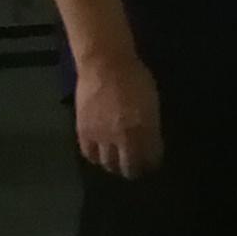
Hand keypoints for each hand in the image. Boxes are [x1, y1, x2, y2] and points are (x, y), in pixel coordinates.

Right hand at [74, 50, 161, 179]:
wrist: (104, 64)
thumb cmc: (135, 78)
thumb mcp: (151, 102)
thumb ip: (151, 124)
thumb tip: (151, 141)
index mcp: (144, 128)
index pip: (150, 157)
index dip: (152, 163)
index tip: (153, 164)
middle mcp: (122, 136)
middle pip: (128, 167)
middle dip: (134, 171)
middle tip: (136, 169)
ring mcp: (101, 135)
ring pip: (108, 164)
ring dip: (114, 165)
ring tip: (118, 162)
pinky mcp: (83, 131)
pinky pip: (89, 154)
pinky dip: (96, 158)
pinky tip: (101, 155)